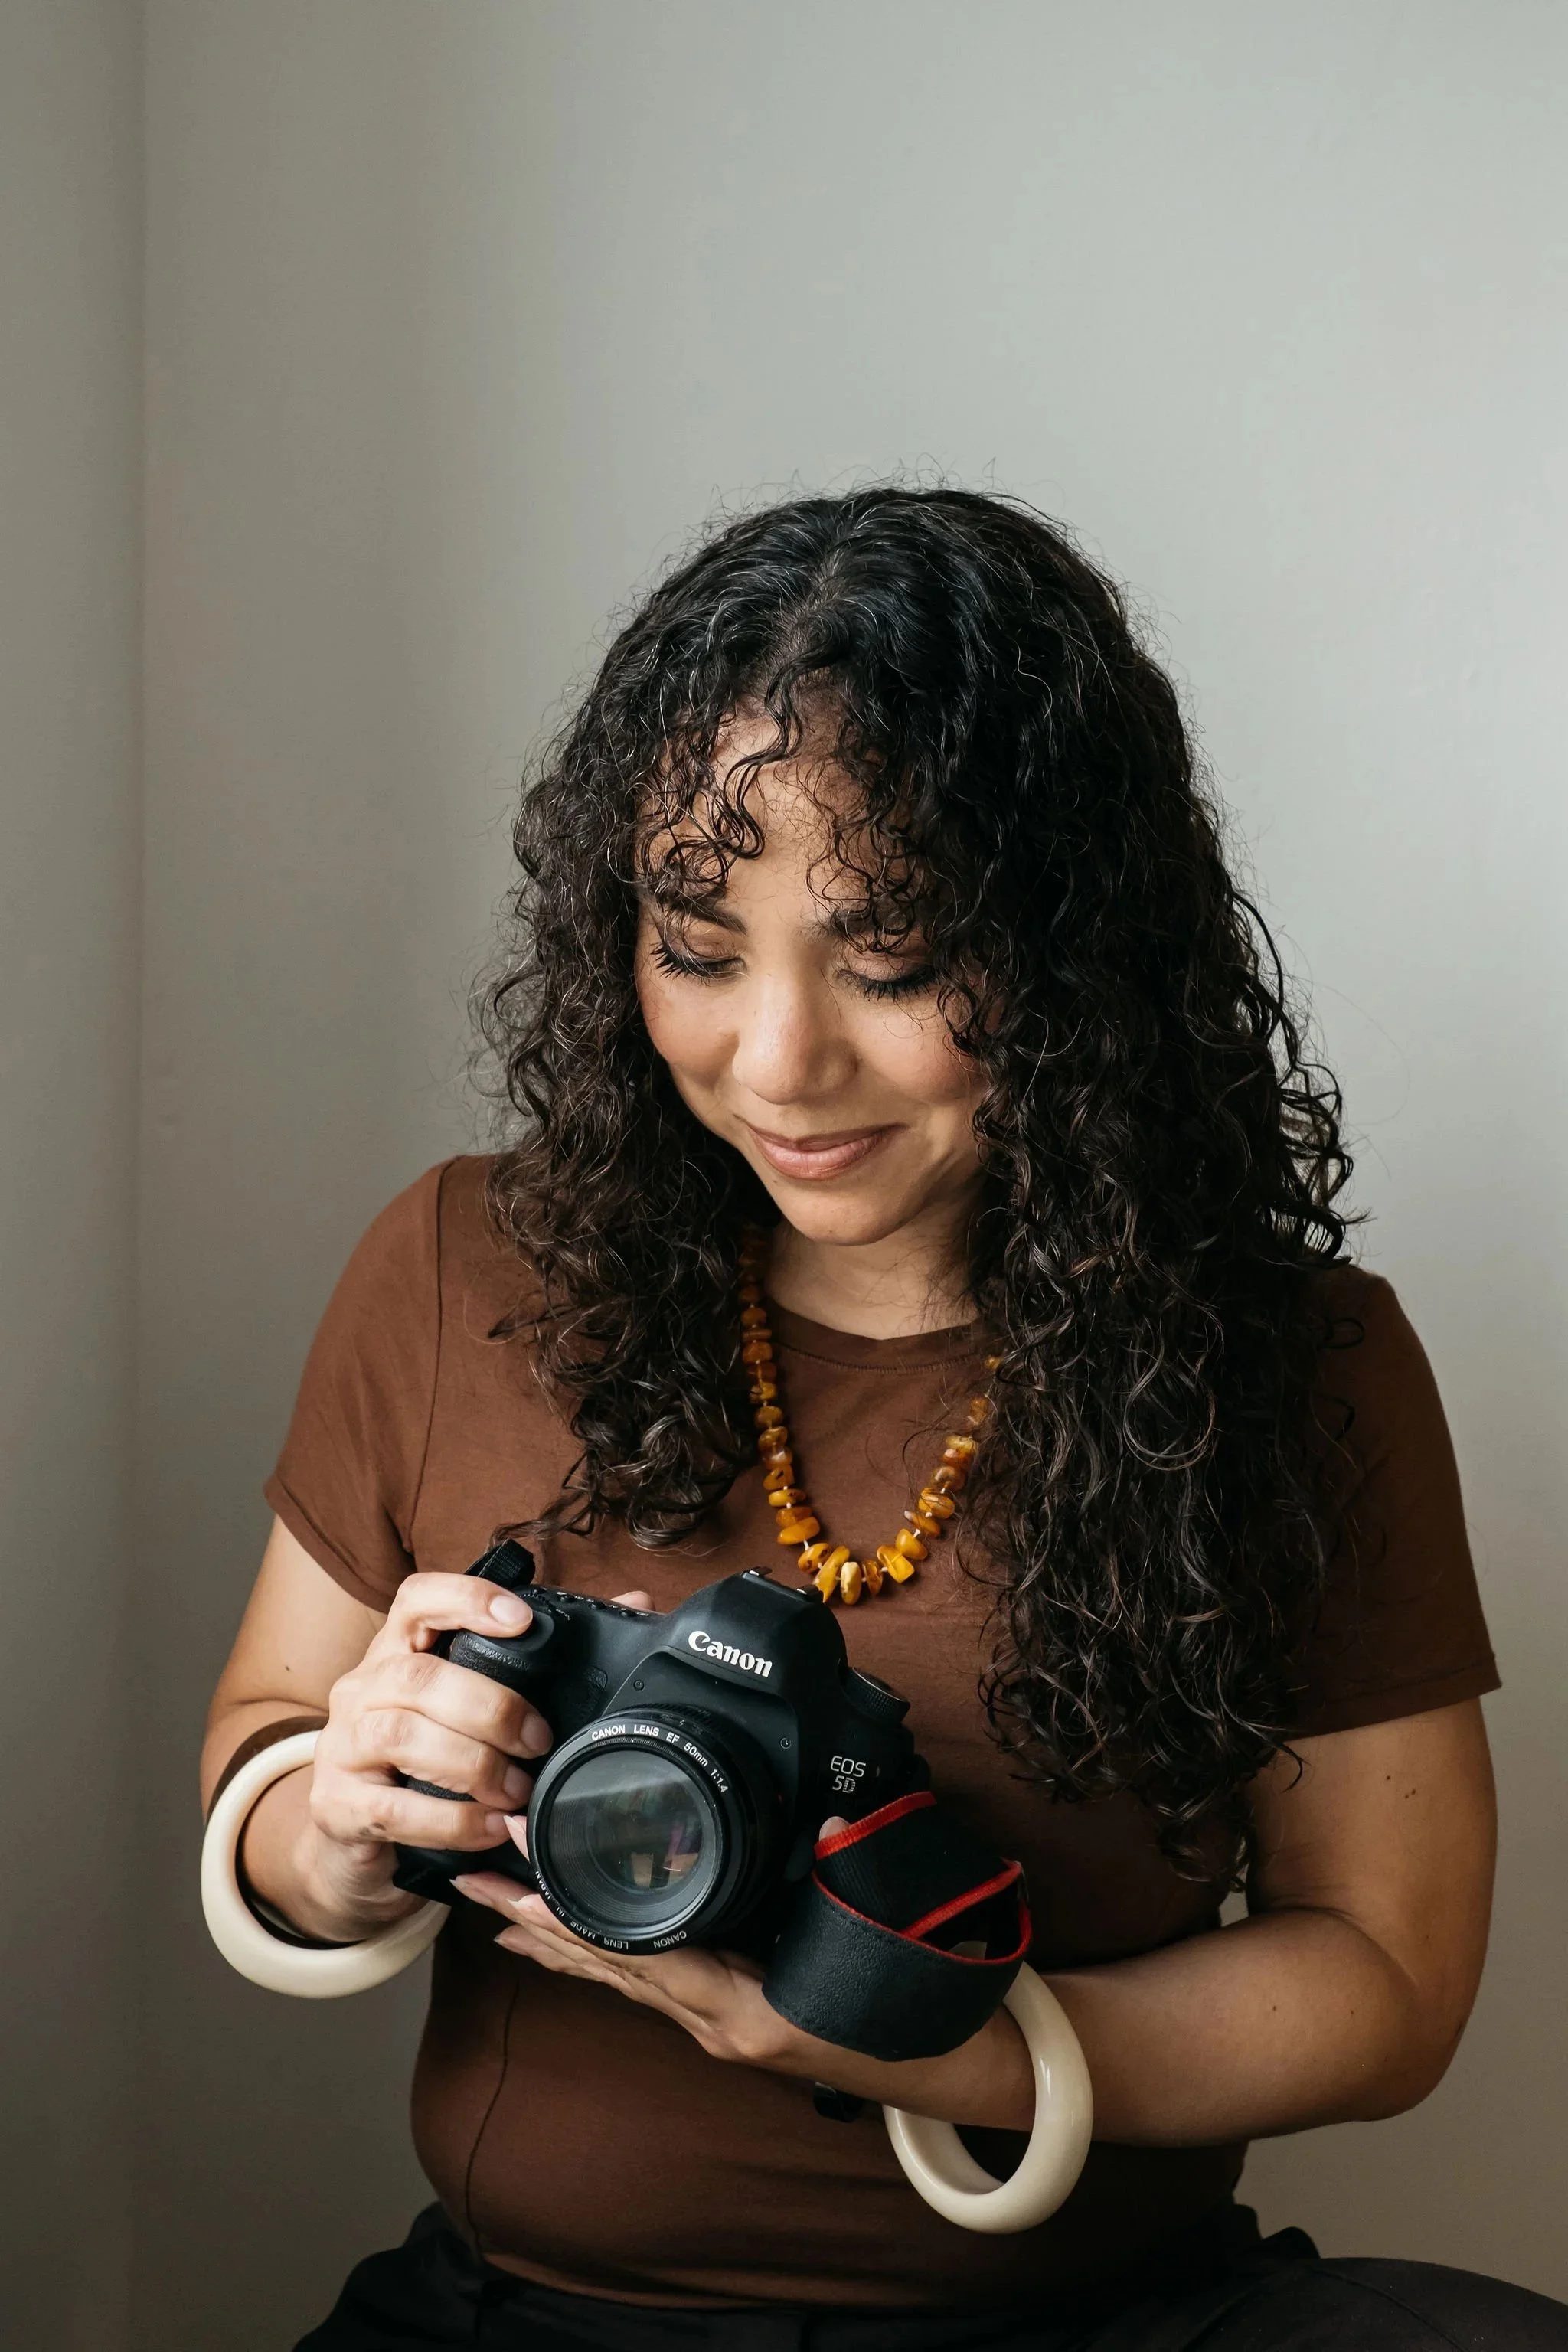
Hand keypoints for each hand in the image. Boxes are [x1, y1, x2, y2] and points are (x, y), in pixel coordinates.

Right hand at [296, 1573, 651, 1936]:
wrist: (355, 1838)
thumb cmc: (429, 1758)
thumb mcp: (472, 1705)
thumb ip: (545, 1659)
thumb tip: (633, 1601)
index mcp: (399, 1650)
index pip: (418, 1599)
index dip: (468, 1598)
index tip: (521, 1620)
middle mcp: (362, 1687)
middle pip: (418, 1675)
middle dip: (491, 1707)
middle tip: (539, 1740)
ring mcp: (341, 1746)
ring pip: (400, 1735)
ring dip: (472, 1764)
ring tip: (517, 1791)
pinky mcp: (335, 1806)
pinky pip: (392, 1808)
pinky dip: (450, 1820)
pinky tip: (488, 1827)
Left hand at [452, 1821, 1033, 2128]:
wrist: (949, 2064)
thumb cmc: (915, 2002)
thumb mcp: (887, 1931)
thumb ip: (858, 1873)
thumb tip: (833, 1816)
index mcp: (744, 2010)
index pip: (642, 1955)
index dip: (578, 1918)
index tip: (521, 1879)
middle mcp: (716, 2025)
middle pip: (608, 1967)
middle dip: (535, 1923)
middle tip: (471, 1878)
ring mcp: (717, 2025)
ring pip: (619, 1977)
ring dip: (554, 1939)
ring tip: (491, 1905)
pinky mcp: (724, 2014)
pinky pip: (647, 1980)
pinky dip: (601, 1954)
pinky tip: (566, 1939)